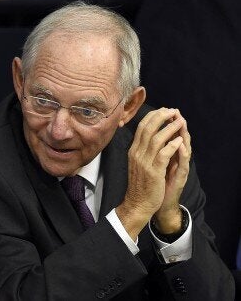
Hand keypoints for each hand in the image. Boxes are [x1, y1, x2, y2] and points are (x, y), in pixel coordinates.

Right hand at [116, 108, 188, 239]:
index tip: (165, 110)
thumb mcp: (138, 163)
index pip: (142, 127)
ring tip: (180, 122)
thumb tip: (152, 135)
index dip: (154, 116)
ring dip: (170, 128)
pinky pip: (163, 154)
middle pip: (148, 128)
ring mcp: (144, 162)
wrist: (138, 203)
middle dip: (161, 117)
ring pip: (157, 138)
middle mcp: (137, 153)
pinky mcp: (153, 171)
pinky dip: (172, 145)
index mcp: (133, 150)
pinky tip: (179, 140)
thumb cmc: (141, 184)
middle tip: (173, 111)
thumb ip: (143, 149)